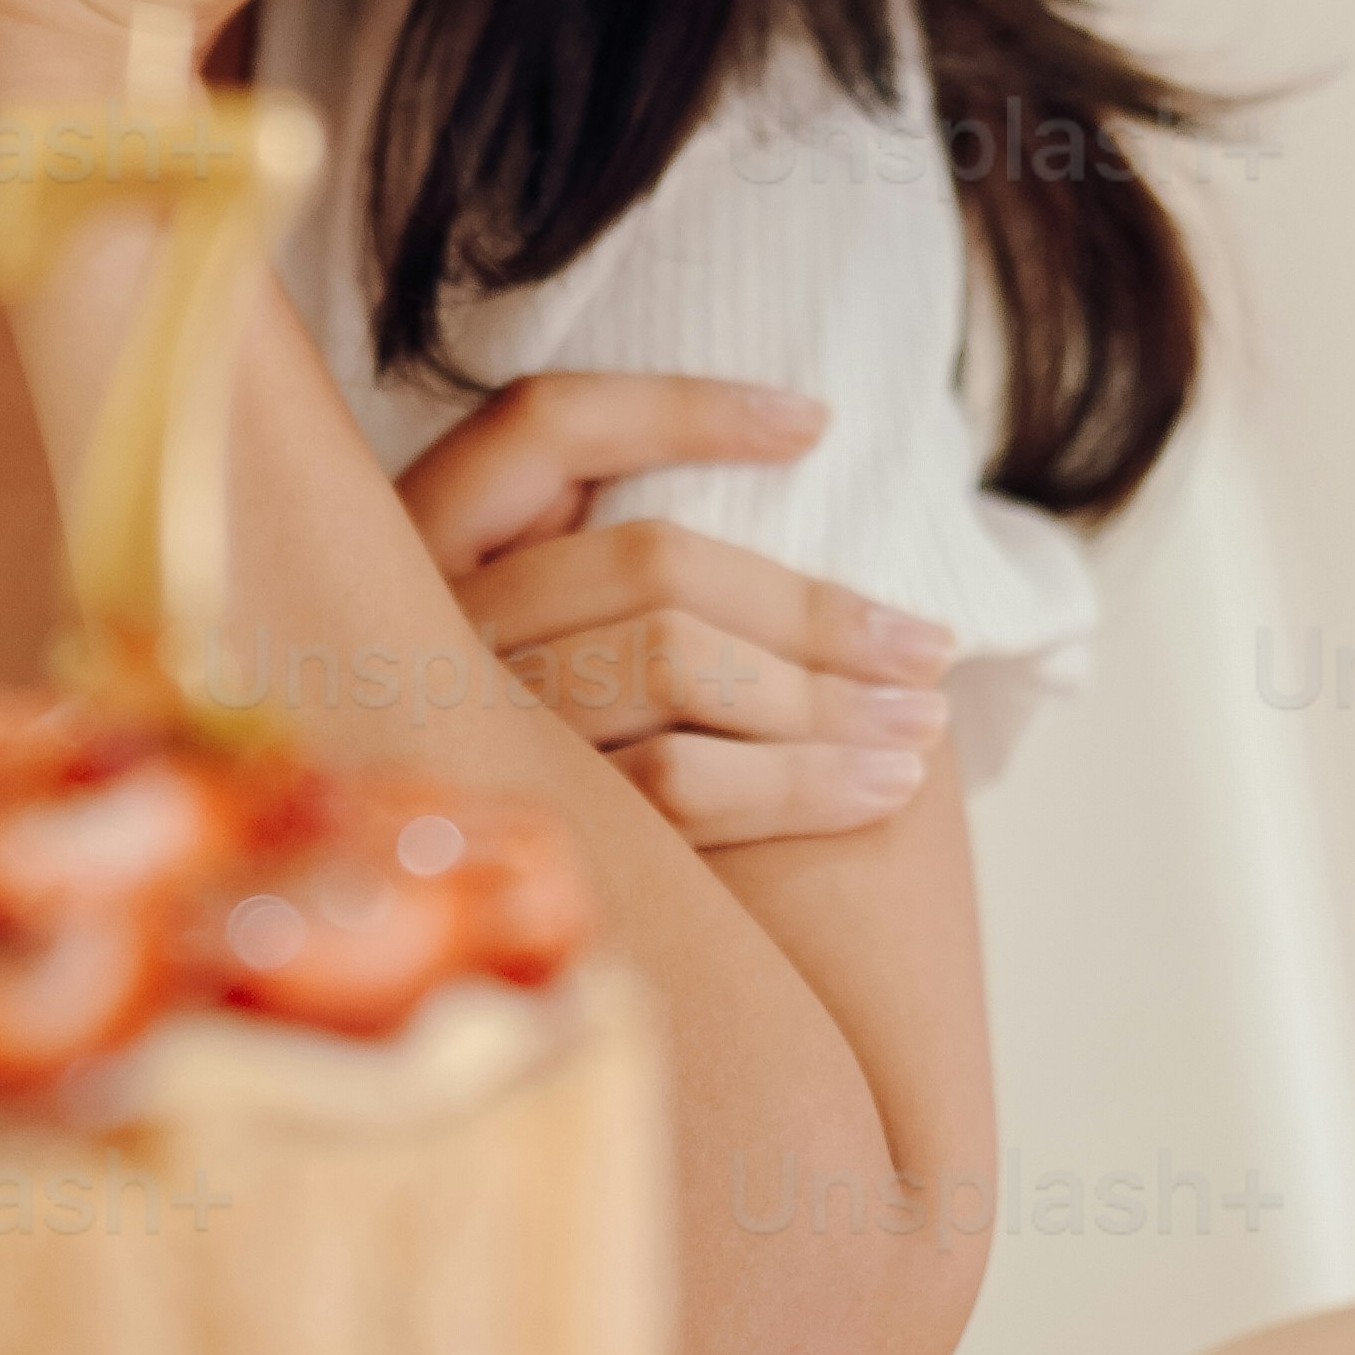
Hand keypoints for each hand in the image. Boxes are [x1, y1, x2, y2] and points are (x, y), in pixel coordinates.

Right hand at [400, 369, 958, 845]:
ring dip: (824, 694)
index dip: (681, 411)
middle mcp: (427, 624)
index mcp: (424, 541)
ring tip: (923, 723)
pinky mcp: (527, 821)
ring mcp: (470, 726)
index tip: (818, 425)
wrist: (467, 943)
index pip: (547, 425)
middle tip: (930, 646)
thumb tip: (798, 475)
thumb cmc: (546, 766)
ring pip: (672, 664)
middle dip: (810, 602)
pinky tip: (876, 791)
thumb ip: (605, 570)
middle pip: (650, 563)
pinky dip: (795, 782)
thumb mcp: (531, 630)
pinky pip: (676, 787)